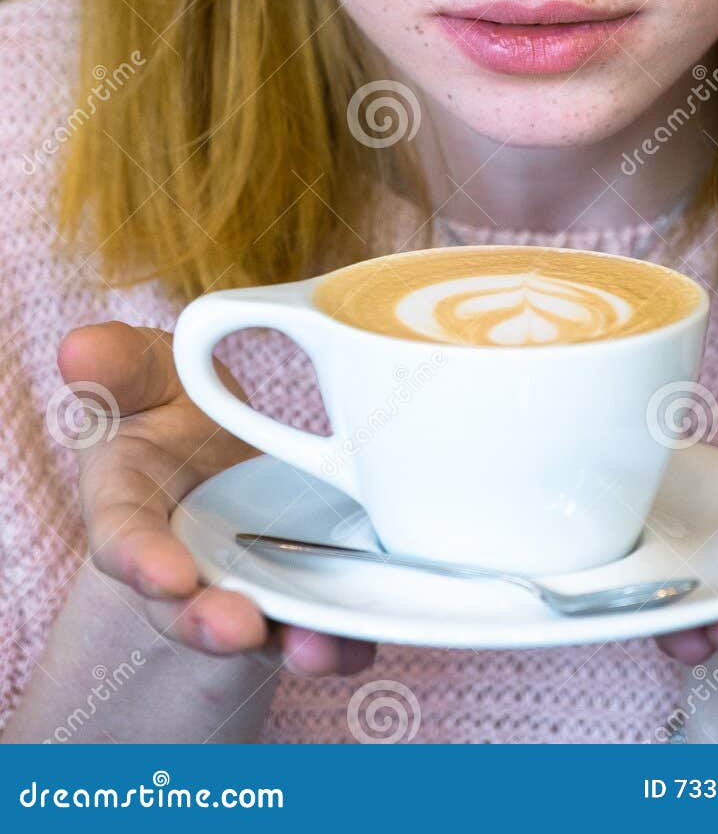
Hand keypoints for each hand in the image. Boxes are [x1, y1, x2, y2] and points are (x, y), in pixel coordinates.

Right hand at [59, 321, 376, 676]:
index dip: (143, 561)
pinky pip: (320, 629)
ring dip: (287, 644)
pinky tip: (360, 643)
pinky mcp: (298, 594)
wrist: (216, 445)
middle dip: (212, 621)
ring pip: (262, 629)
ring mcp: (243, 584)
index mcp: (131, 510)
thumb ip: (117, 367)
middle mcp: (184, 564)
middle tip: (239, 627)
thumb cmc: (170, 408)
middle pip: (190, 608)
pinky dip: (342, 642)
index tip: (168, 576)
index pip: (126, 541)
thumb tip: (78, 346)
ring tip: (314, 650)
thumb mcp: (144, 375)